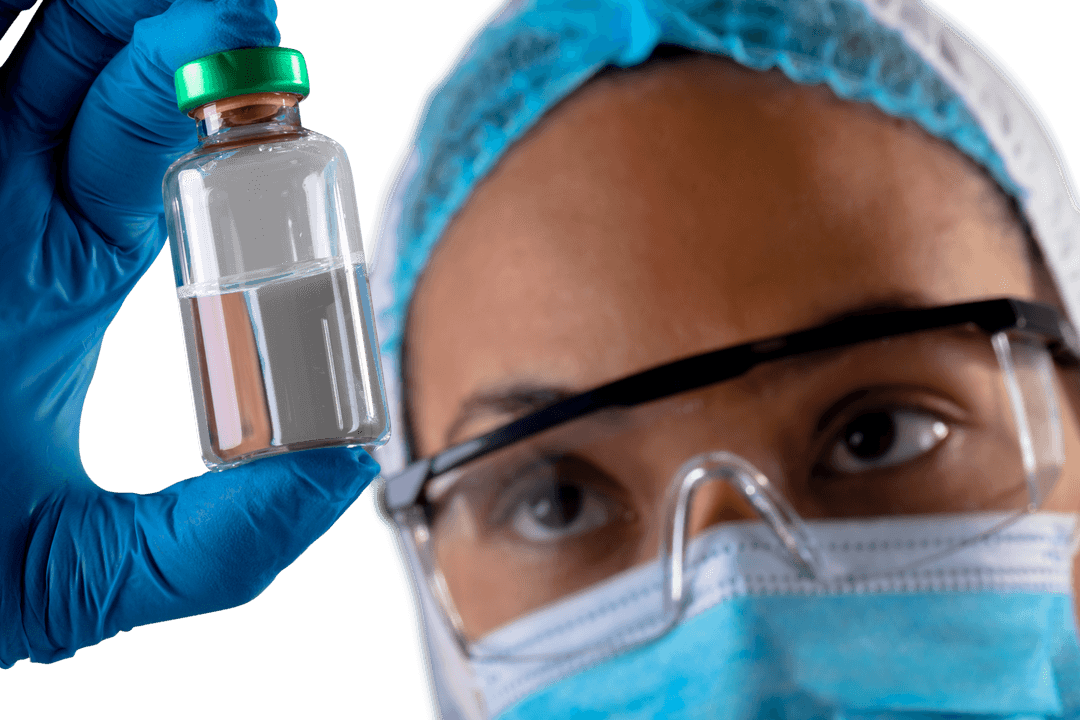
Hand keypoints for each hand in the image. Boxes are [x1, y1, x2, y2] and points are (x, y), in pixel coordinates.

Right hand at [0, 0, 378, 665]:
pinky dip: (0, 6)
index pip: (154, 150)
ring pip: (17, 31)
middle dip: (165, 24)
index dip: (217, 102)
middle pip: (92, 66)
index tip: (273, 70)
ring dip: (96, 5)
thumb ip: (220, 541)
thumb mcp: (87, 568)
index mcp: (55, 267)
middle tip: (232, 8)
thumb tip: (341, 478)